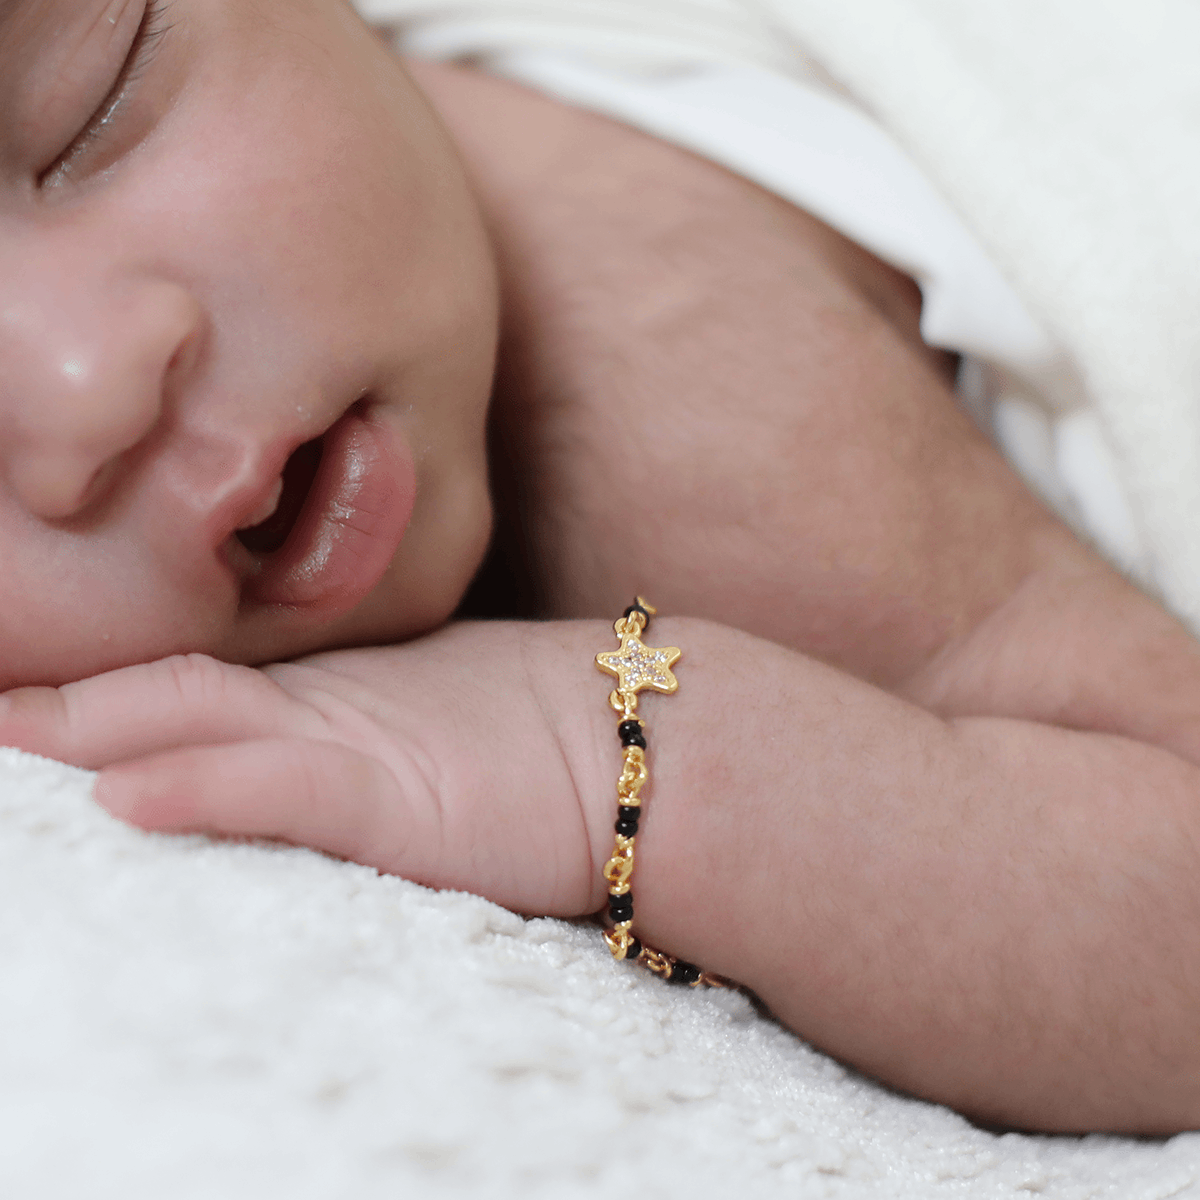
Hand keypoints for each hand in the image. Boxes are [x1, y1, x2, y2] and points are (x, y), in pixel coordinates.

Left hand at [0, 620, 615, 916]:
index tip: (13, 694)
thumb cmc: (544, 746)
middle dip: (55, 699)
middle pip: (163, 690)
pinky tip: (127, 789)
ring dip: (89, 726)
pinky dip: (205, 785)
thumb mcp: (424, 735)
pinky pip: (286, 788)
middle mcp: (321, 707)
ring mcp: (356, 741)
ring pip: (202, 720)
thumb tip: (274, 757)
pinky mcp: (397, 795)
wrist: (647, 746)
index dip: (88, 684)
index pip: (181, 680)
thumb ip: (346, 737)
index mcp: (321, 695)